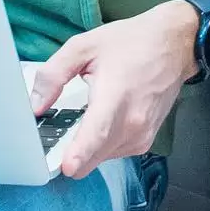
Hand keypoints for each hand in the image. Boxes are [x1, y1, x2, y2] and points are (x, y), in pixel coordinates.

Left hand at [29, 0, 199, 182]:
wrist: (175, 45)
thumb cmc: (132, 42)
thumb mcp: (84, 46)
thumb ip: (53, 74)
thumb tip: (35, 105)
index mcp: (115, 95)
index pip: (97, 133)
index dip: (80, 154)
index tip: (66, 168)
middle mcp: (132, 121)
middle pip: (94, 155)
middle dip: (71, 153)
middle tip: (58, 133)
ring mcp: (142, 134)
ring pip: (101, 158)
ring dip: (87, 148)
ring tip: (85, 118)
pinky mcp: (145, 140)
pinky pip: (114, 153)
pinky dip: (102, 145)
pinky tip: (102, 121)